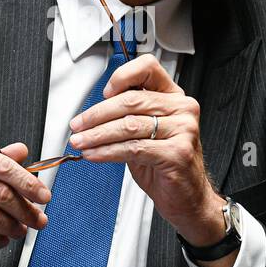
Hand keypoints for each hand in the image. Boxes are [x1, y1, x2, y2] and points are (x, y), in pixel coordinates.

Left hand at [68, 54, 227, 255]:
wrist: (188, 198)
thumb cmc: (166, 165)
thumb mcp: (146, 134)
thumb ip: (128, 117)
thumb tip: (92, 112)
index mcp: (174, 97)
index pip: (148, 68)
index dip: (122, 77)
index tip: (103, 93)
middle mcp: (182, 109)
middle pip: (130, 101)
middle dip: (96, 115)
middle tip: (77, 125)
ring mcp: (183, 130)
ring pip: (128, 126)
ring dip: (97, 135)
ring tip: (80, 142)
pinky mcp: (177, 153)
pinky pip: (133, 148)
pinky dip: (107, 152)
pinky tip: (94, 155)